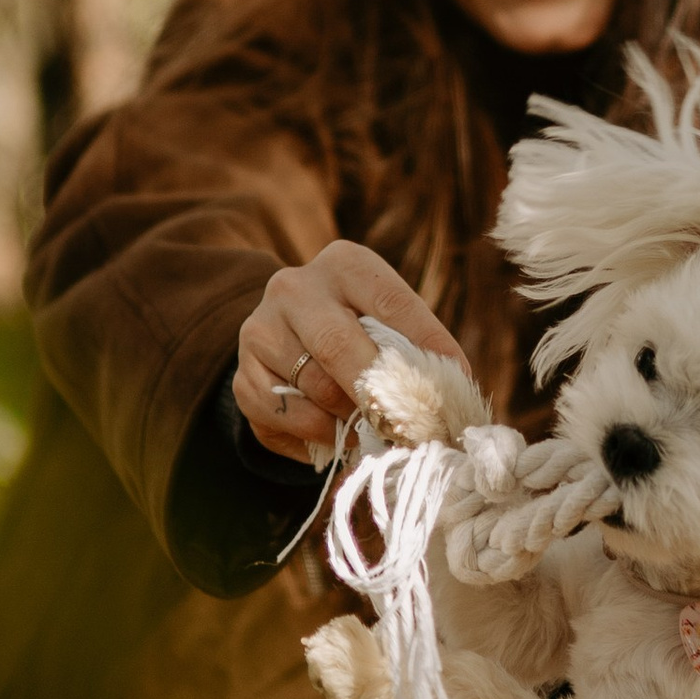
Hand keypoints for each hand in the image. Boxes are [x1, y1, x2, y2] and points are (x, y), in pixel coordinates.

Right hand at [233, 240, 475, 467]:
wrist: (292, 344)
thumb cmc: (361, 332)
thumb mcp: (390, 323)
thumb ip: (418, 349)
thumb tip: (456, 393)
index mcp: (345, 263)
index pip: (392, 302)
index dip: (427, 347)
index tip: (454, 387)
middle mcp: (295, 287)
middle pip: (341, 346)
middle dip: (382, 395)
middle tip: (413, 427)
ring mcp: (261, 329)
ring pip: (317, 388)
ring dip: (354, 420)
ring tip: (377, 430)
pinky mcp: (242, 376)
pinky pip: (288, 416)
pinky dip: (321, 435)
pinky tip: (338, 435)